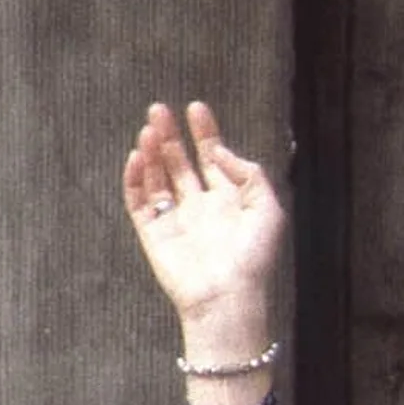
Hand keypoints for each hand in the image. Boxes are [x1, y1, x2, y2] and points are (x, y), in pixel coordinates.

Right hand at [122, 101, 288, 403]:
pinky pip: (138, 200)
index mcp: (229, 201)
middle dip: (171, 135)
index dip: (205, 132)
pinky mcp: (153, 233)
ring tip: (150, 128)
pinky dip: (135, 178)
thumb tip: (222, 151)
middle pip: (180, 162)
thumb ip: (250, 175)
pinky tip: (138, 157)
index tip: (196, 107)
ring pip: (157, 176)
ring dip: (152, 151)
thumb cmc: (253, 259)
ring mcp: (175, 219)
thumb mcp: (268, 210)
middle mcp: (200, 207)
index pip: (213, 158)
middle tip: (159, 109)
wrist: (227, 297)